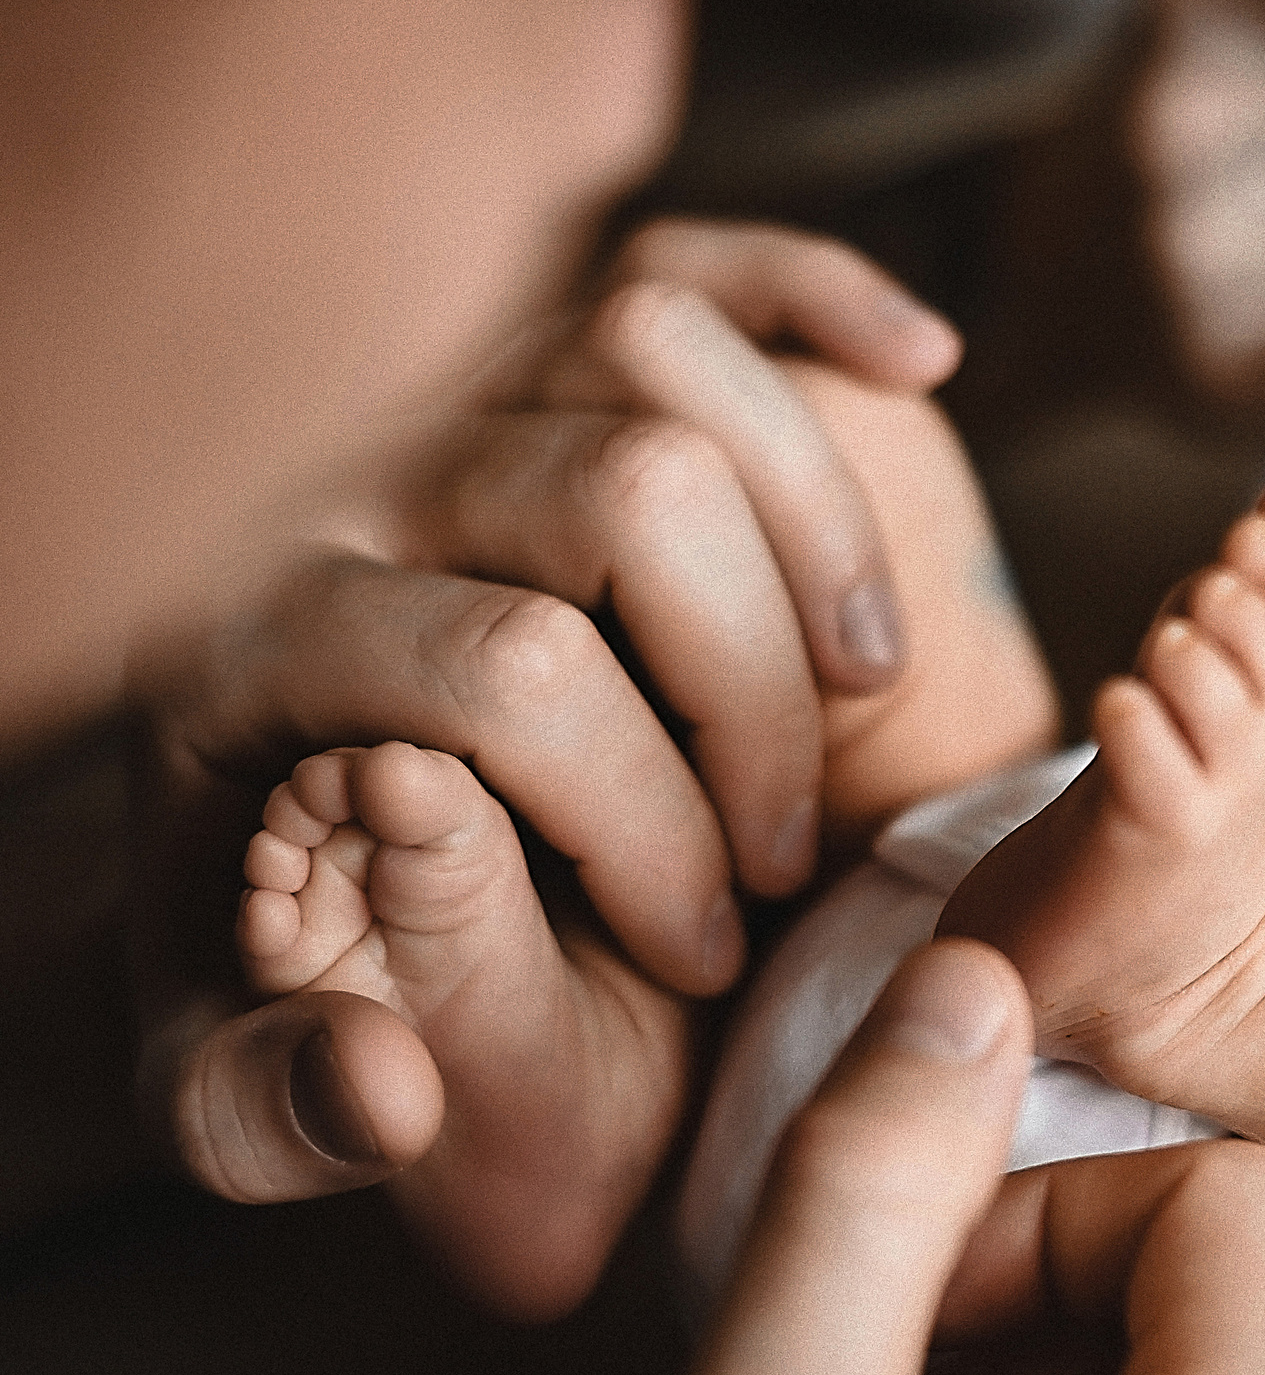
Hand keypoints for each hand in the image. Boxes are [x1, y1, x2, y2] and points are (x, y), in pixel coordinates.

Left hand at [134, 224, 986, 1313]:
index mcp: (253, 647)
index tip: (706, 946)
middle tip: (782, 851)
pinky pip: (694, 260)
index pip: (514, 670)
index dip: (650, 823)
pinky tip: (919, 360)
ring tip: (862, 681)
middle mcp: (346, 481)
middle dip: (753, 697)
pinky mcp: (545, 355)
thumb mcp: (235, 1090)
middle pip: (627, 491)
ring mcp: (451, 398)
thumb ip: (267, 1113)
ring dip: (815, 526)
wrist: (297, 852)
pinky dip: (820, 292)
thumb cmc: (298, 961)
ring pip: (664, 348)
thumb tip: (380, 1080)